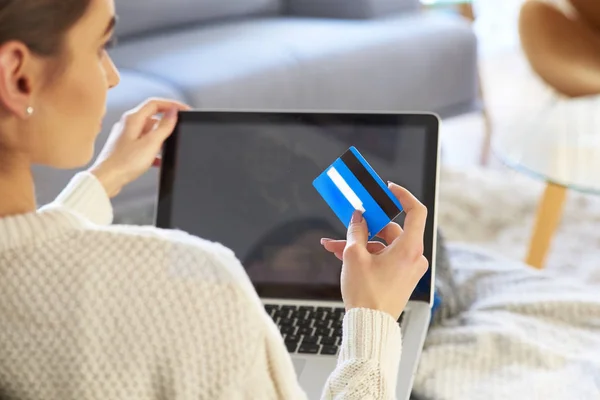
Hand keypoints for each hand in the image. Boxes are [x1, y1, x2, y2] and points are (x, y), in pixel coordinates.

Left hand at [89, 98, 190, 196]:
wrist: (107, 179)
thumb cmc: (124, 162)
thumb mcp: (151, 143)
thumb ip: (164, 126)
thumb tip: (173, 112)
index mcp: (132, 118)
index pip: (155, 103)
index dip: (171, 105)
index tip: (183, 110)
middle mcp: (127, 125)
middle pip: (152, 117)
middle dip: (165, 125)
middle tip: (175, 133)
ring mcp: (125, 137)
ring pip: (148, 132)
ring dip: (159, 139)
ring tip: (164, 150)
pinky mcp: (124, 149)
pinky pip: (143, 145)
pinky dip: (152, 150)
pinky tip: (157, 160)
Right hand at [321, 183, 428, 319]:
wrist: (370, 325)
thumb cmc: (366, 294)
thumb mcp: (354, 256)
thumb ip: (356, 231)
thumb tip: (358, 217)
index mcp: (409, 249)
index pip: (416, 211)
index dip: (403, 196)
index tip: (388, 189)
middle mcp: (414, 258)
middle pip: (391, 231)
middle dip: (365, 228)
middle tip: (348, 221)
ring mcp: (408, 269)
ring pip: (383, 246)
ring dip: (359, 244)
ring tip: (333, 246)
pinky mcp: (400, 278)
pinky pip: (384, 258)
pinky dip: (367, 255)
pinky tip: (342, 255)